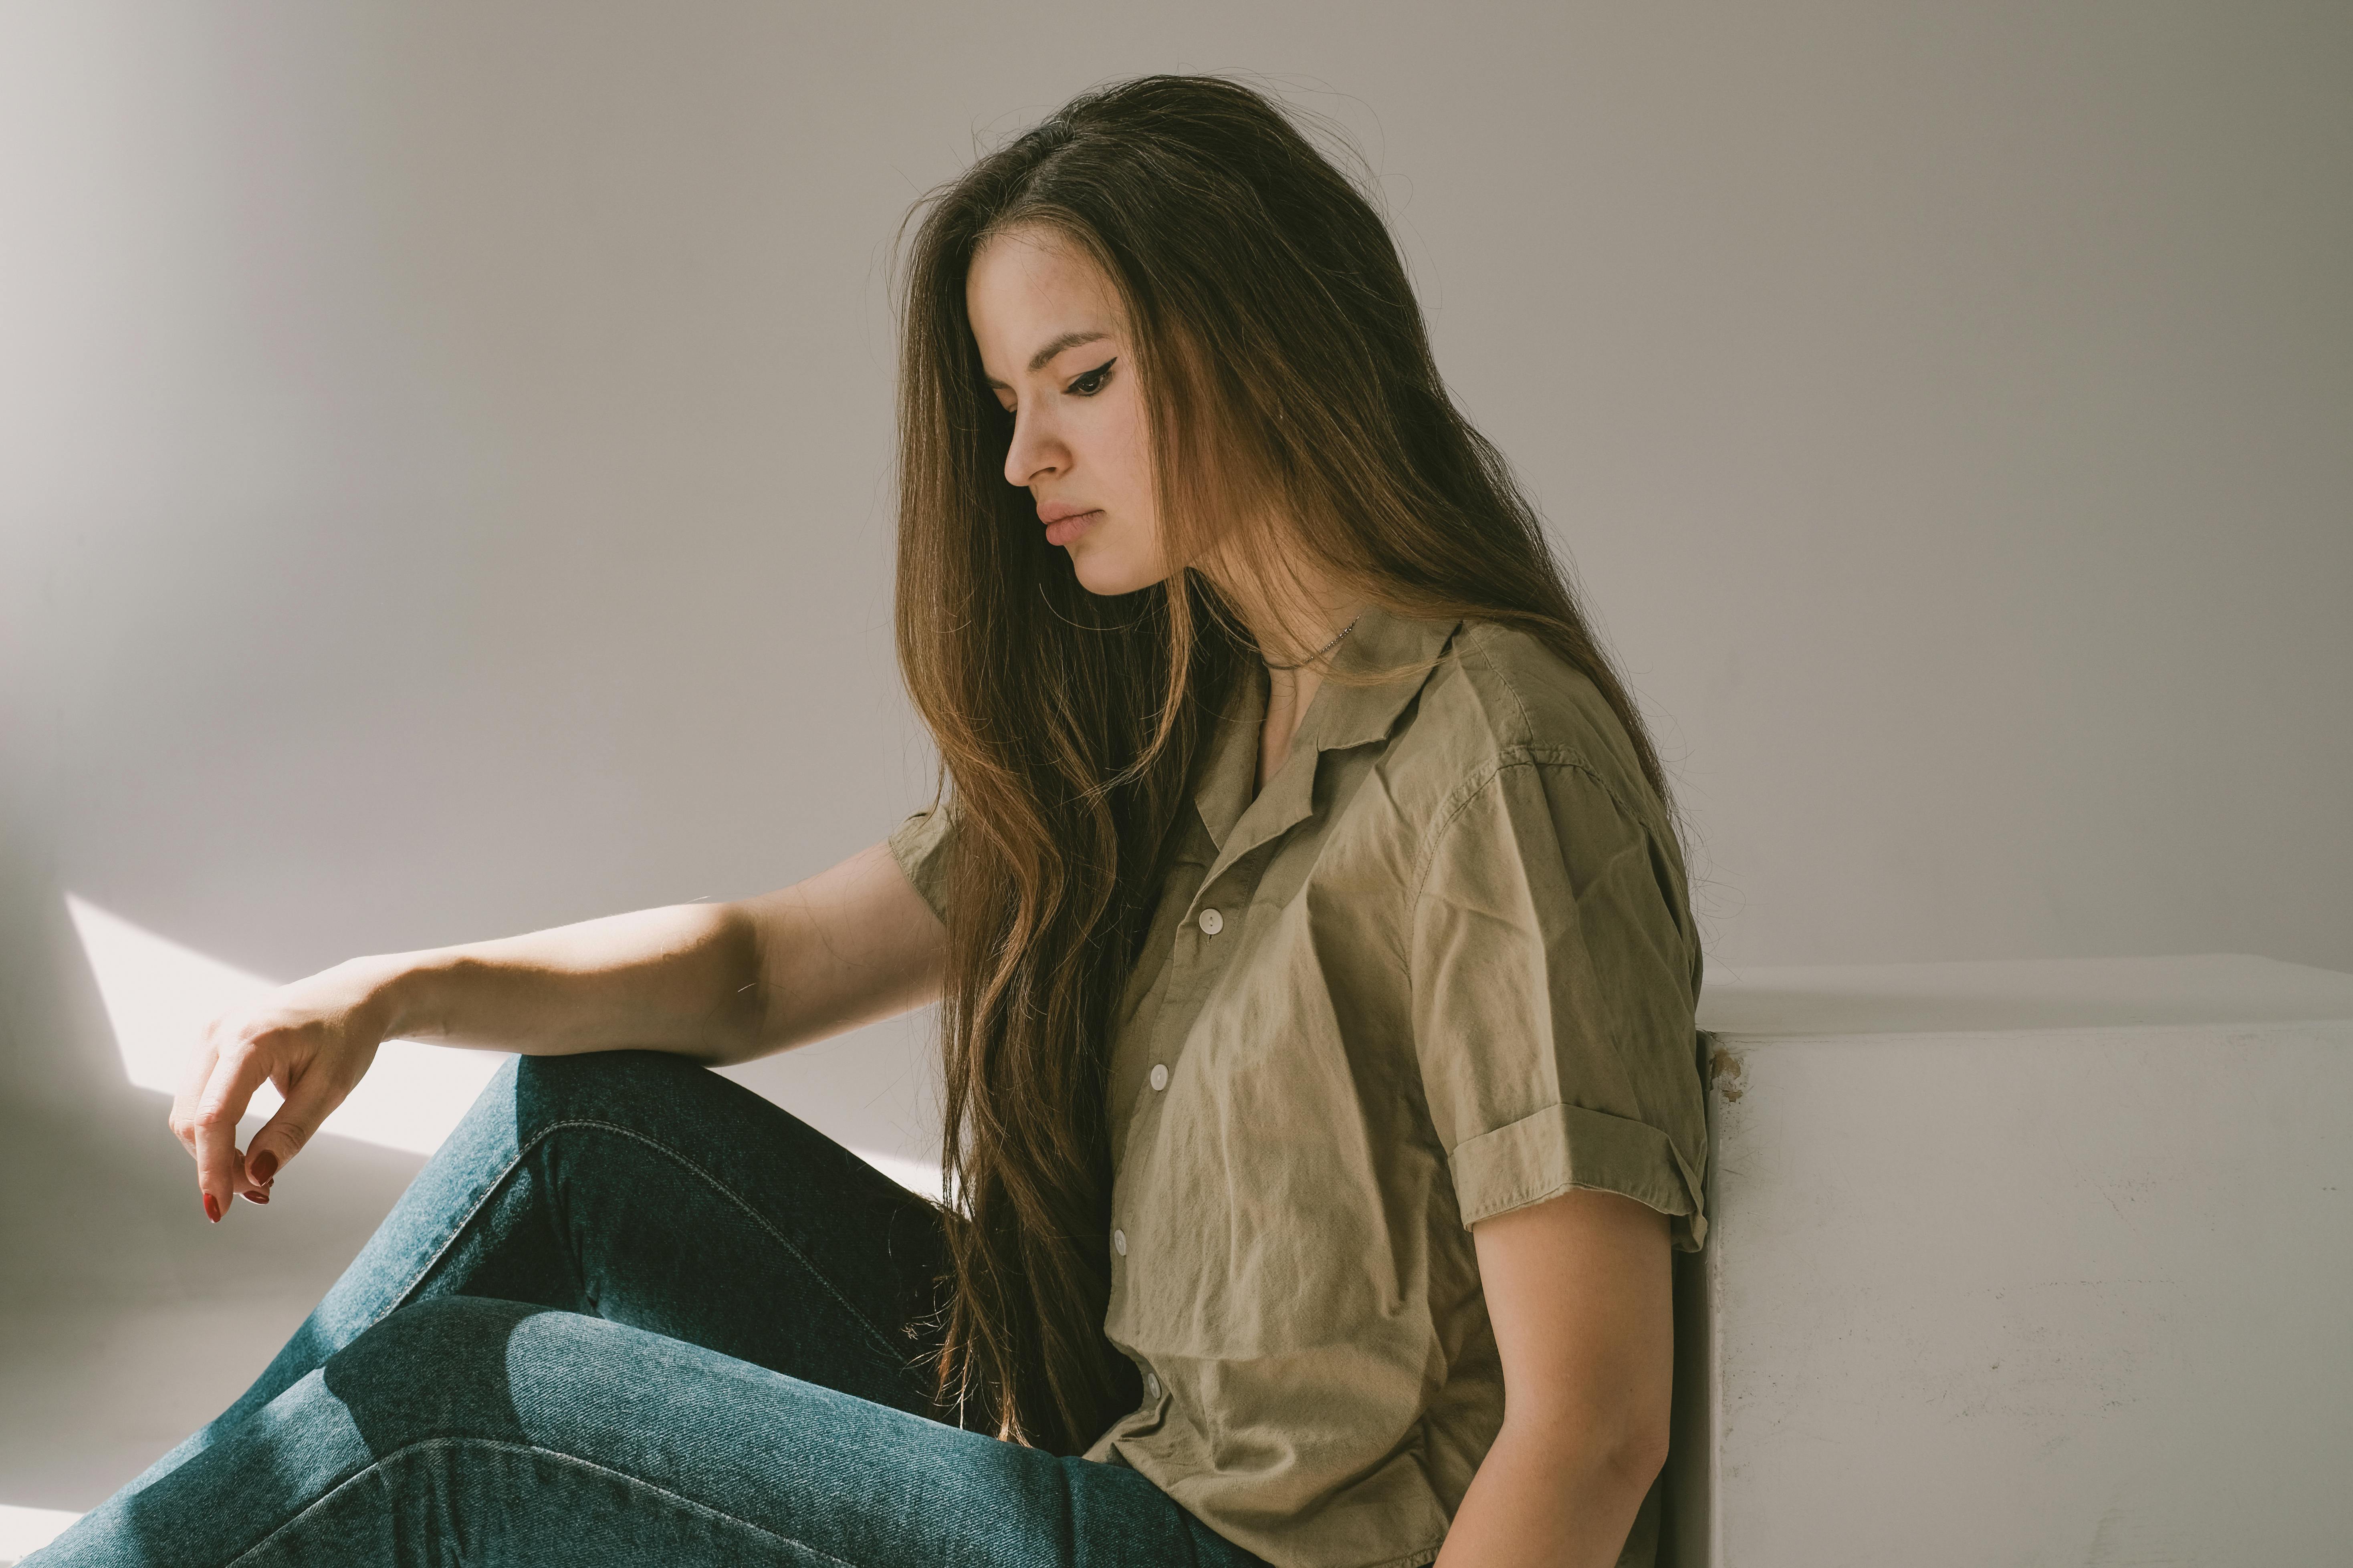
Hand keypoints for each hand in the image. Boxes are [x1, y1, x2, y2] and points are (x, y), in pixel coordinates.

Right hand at [168, 957, 399, 1222]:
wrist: (352, 996)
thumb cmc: (348, 1037)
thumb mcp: (332, 1088)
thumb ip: (291, 1132)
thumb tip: (254, 1176)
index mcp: (251, 1040)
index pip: (214, 1116)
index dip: (212, 1168)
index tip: (219, 1211)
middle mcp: (218, 1033)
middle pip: (191, 1119)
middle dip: (216, 1164)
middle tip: (259, 1192)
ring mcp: (208, 1035)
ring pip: (187, 1113)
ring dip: (212, 1151)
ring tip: (256, 1173)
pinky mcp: (209, 1043)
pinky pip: (196, 1098)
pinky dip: (214, 1130)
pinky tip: (245, 1148)